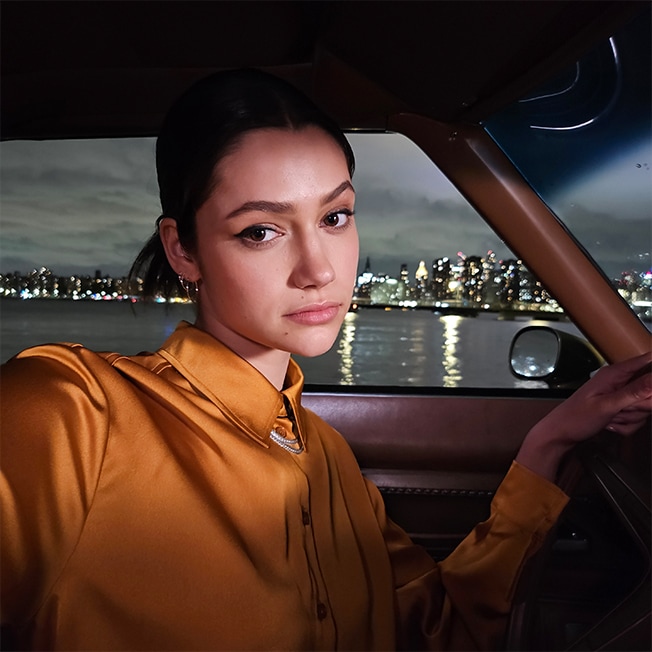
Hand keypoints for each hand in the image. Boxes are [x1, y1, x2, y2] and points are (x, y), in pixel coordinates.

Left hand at [516, 352, 651, 481]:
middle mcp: (618, 381)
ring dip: (631, 418)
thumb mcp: (606, 405)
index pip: (647, 360)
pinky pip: (638, 419)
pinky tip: (612, 423)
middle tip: (622, 410)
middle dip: (641, 406)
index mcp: (613, 374)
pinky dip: (627, 425)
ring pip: (645, 407)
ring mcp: (620, 396)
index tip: (646, 394)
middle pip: (650, 390)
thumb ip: (633, 392)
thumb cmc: (574, 418)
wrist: (562, 434)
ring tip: (612, 417)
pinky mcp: (621, 408)